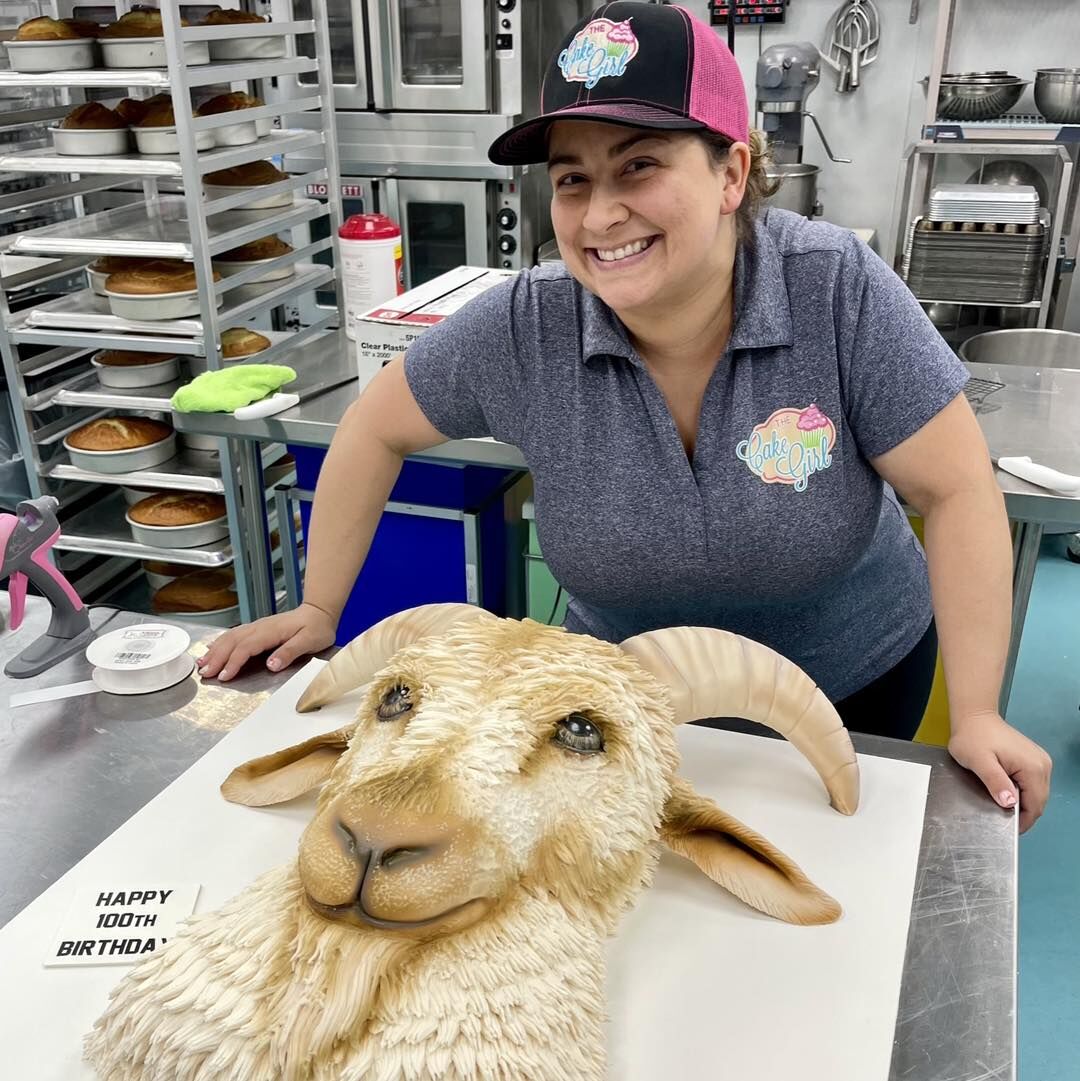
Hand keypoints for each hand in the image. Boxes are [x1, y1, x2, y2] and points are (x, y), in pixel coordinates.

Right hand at [196, 602, 336, 682]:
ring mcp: (257, 627)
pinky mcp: (257, 629)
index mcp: (271, 631)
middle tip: (204, 674)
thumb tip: (271, 664)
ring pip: (230, 637)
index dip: (233, 662)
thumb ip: (289, 652)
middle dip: (217, 658)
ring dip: (215, 651)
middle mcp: (260, 627)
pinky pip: (234, 635)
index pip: (246, 647)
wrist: (319, 612)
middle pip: (233, 642)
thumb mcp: (309, 641)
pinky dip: (220, 643)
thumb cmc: (316, 628)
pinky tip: (211, 649)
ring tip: (202, 665)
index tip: (224, 676)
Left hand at [948, 710, 1051, 832]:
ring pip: (1037, 793)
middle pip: (1039, 801)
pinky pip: (1033, 784)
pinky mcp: (1034, 759)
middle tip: (1000, 818)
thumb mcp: (979, 761)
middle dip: (1022, 813)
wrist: (975, 716)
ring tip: (1001, 806)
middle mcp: (1043, 765)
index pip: (1035, 805)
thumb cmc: (973, 737)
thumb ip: (995, 782)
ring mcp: (1040, 761)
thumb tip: (1009, 803)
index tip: (1005, 828)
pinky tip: (1006, 793)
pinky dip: (1022, 792)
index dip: (1022, 820)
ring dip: (1022, 803)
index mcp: (1033, 767)